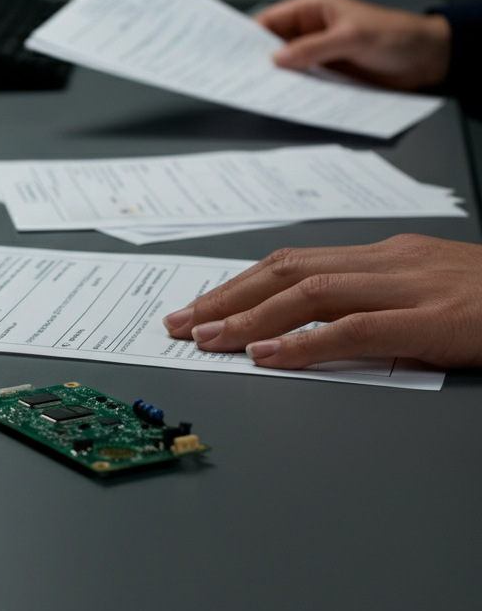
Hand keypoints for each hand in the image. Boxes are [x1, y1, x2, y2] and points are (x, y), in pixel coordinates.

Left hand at [162, 234, 481, 368]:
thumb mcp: (424, 286)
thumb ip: (370, 295)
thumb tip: (309, 322)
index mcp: (381, 253)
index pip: (291, 262)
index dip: (238, 283)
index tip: (200, 304)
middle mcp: (385, 261)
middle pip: (284, 271)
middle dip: (225, 297)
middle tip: (180, 322)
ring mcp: (407, 286)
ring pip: (306, 294)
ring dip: (248, 319)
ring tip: (207, 339)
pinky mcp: (431, 319)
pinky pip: (354, 328)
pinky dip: (305, 343)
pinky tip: (269, 357)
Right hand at [255, 0, 450, 90]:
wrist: (427, 60)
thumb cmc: (397, 36)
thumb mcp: (353, 38)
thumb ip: (314, 49)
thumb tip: (278, 59)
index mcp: (313, 10)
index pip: (271, 20)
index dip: (251, 36)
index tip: (235, 53)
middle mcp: (311, 31)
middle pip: (273, 45)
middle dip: (260, 60)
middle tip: (244, 75)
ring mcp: (317, 54)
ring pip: (287, 66)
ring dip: (278, 78)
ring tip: (262, 90)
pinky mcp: (326, 74)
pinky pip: (303, 82)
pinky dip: (294, 90)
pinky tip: (287, 98)